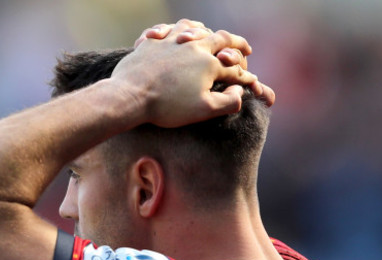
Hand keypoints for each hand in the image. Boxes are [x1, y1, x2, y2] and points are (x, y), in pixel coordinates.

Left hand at [135, 21, 274, 106]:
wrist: (131, 96)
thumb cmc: (168, 106)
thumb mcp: (203, 110)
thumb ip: (227, 102)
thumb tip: (240, 91)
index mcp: (209, 63)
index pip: (234, 69)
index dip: (244, 77)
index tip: (251, 82)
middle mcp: (193, 46)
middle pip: (221, 38)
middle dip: (236, 44)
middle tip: (245, 49)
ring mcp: (171, 40)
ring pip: (193, 27)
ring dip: (205, 31)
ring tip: (208, 35)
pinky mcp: (152, 42)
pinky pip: (166, 29)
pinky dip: (173, 30)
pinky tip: (172, 35)